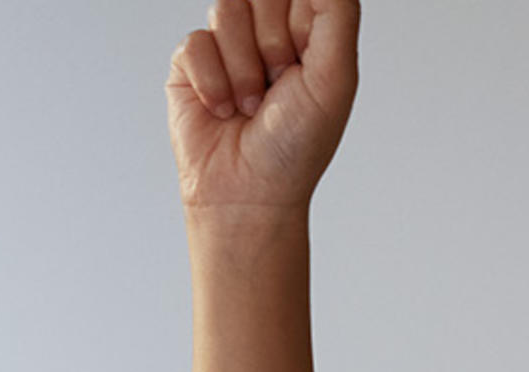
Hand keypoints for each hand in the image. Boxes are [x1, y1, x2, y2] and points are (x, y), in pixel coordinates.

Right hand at [167, 0, 357, 218]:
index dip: (297, 22)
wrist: (249, 195)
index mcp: (308, 30)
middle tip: (279, 84)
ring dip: (243, 68)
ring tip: (252, 104)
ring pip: (227, 8)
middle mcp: (268, 31)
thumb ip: (337, 13)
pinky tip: (223, 110)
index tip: (302, 60)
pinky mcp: (191, 62)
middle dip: (272, 43)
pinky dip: (213, 83)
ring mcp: (228, 44)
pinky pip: (196, 41)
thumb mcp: (335, 77)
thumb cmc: (296, 146)